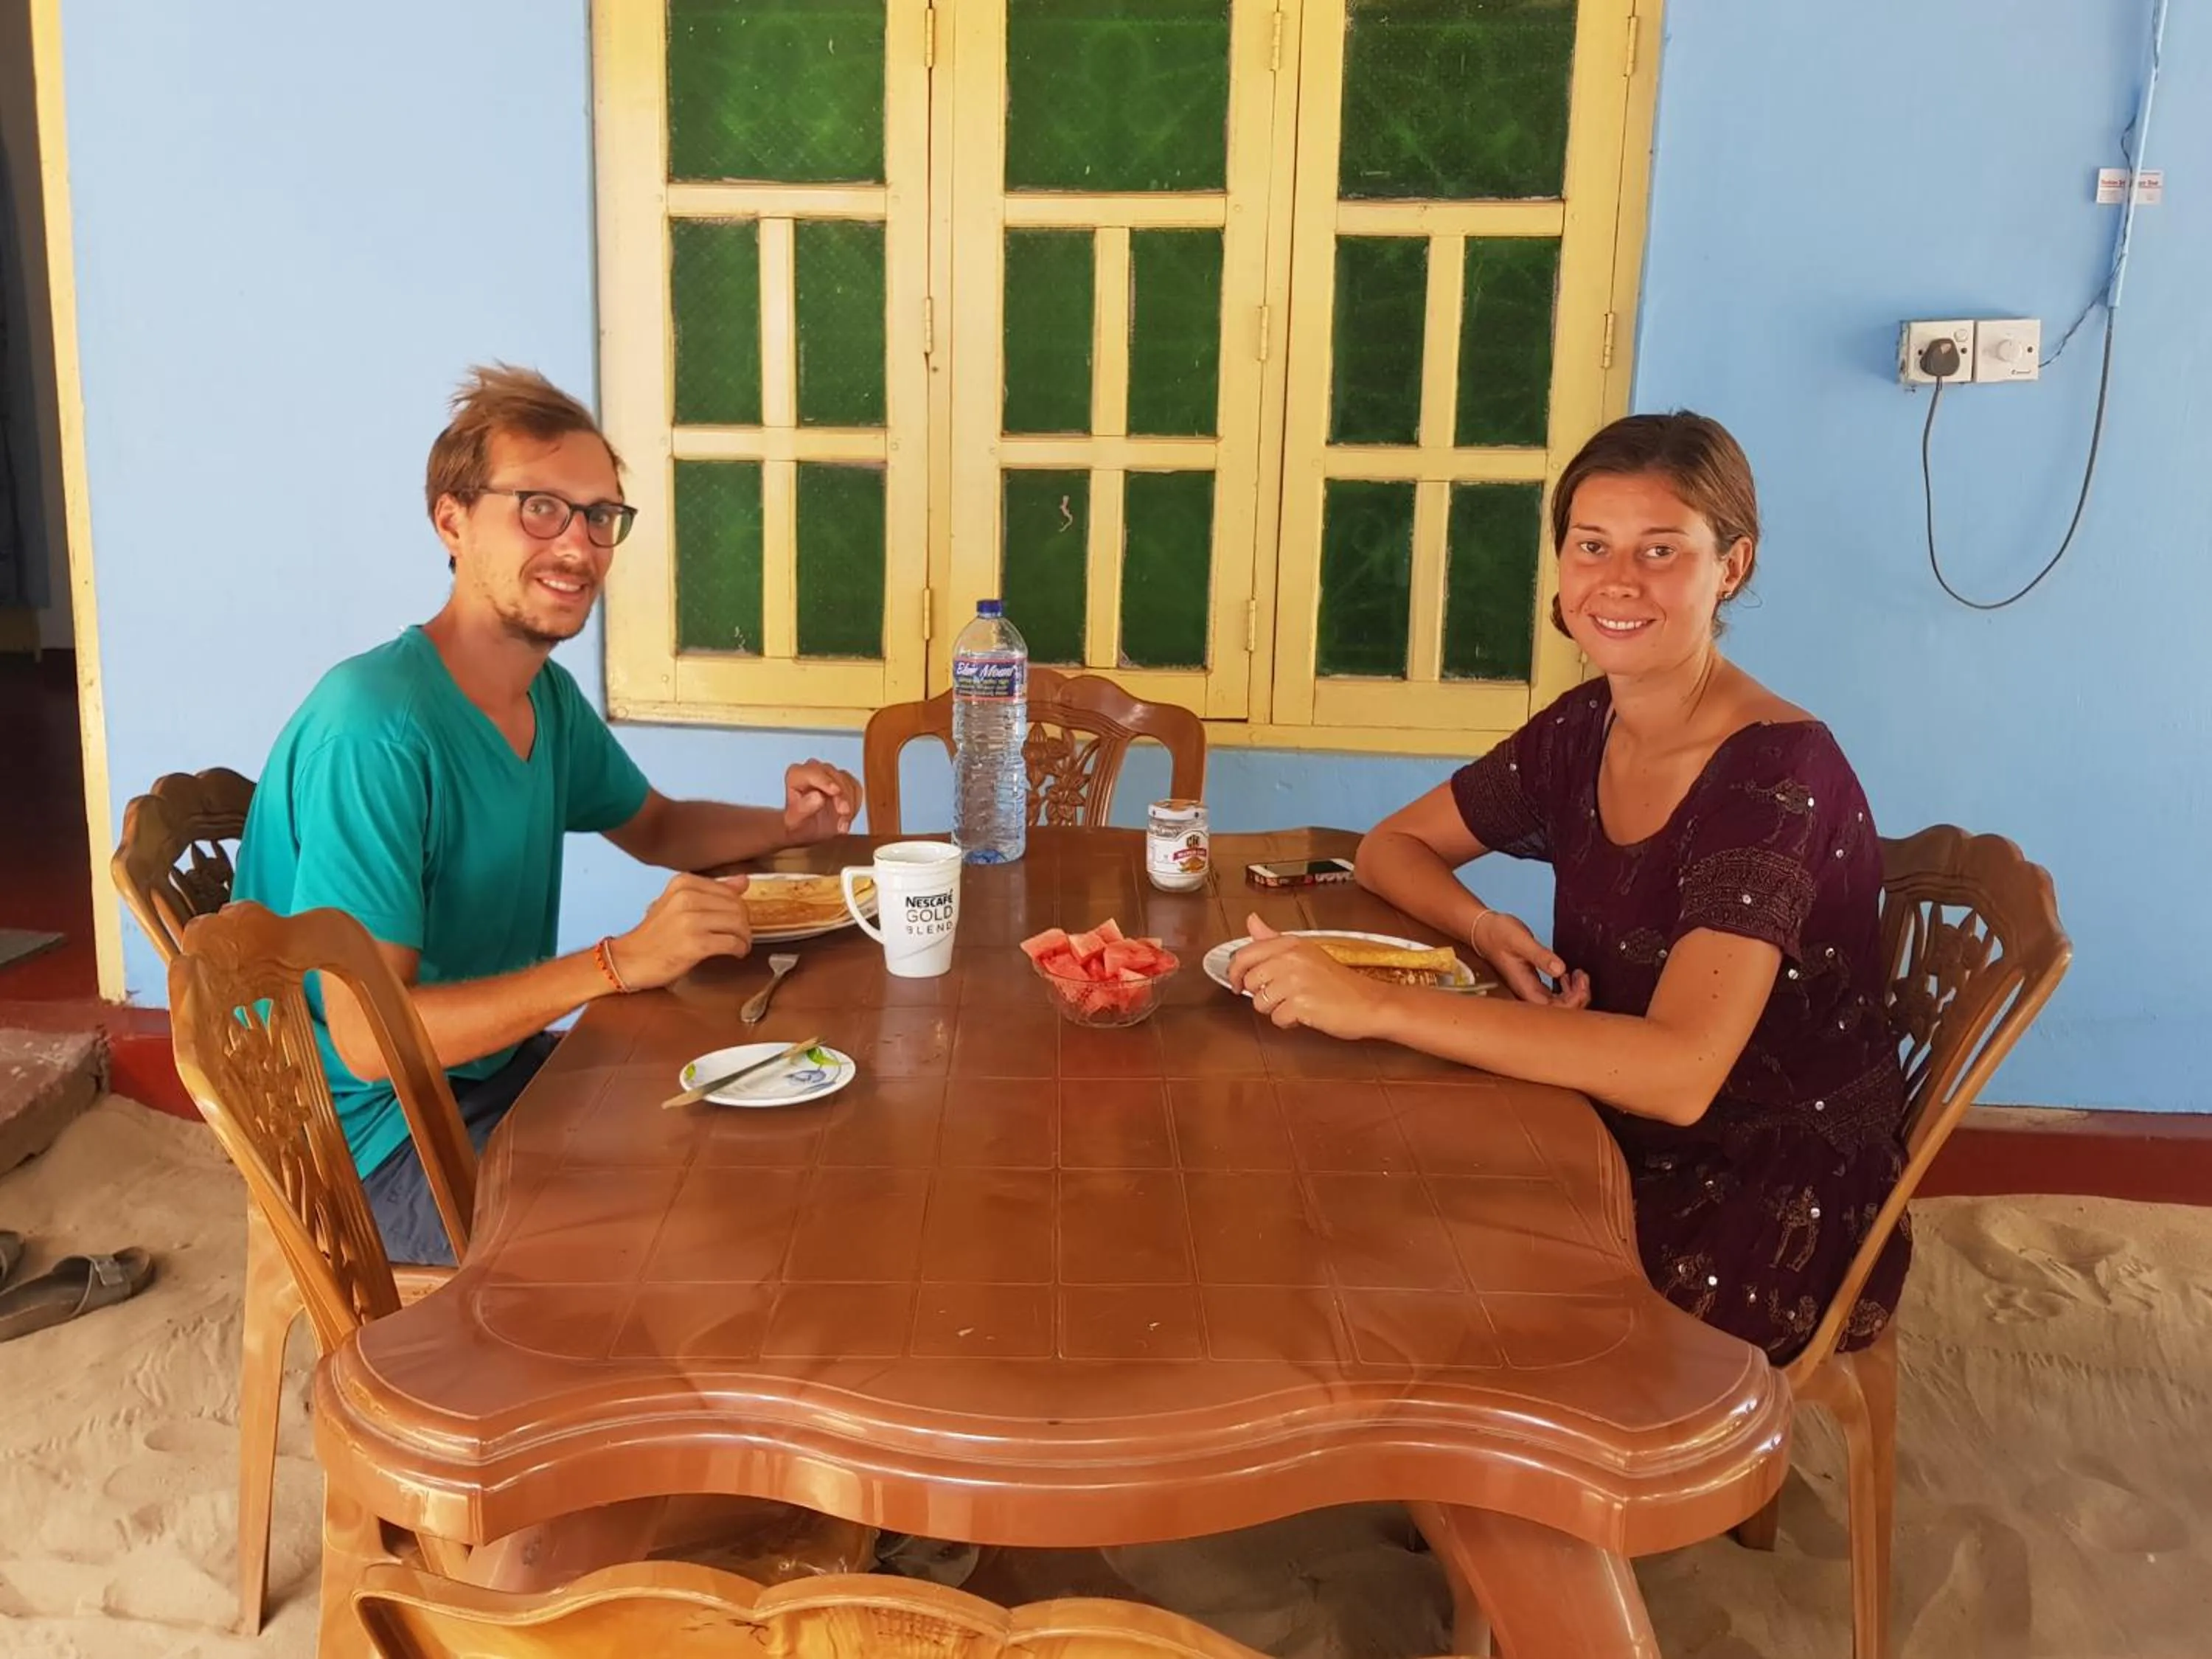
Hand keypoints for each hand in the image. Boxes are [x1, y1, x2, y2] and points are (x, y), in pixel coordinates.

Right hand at [610, 873, 753, 989]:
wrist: (629, 959)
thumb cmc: (655, 934)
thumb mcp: (679, 903)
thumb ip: (712, 891)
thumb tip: (744, 881)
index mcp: (683, 883)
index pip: (729, 891)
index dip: (739, 907)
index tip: (736, 920)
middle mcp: (686, 897)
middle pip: (736, 907)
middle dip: (744, 923)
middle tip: (740, 935)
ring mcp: (690, 921)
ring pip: (737, 923)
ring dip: (744, 937)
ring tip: (740, 945)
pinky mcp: (695, 944)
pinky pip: (732, 943)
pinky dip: (739, 949)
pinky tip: (736, 953)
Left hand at [782, 759, 861, 843]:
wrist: (807, 832)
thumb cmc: (798, 825)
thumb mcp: (795, 822)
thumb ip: (803, 809)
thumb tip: (818, 796)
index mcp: (796, 775)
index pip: (812, 772)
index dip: (825, 781)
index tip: (836, 792)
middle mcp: (813, 770)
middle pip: (833, 776)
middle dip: (842, 795)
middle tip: (844, 813)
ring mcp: (830, 775)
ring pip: (847, 782)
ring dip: (849, 804)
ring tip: (842, 825)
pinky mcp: (845, 782)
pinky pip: (855, 788)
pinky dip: (854, 805)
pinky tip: (846, 820)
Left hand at [1226, 914, 1393, 1039]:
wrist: (1370, 1003)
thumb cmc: (1339, 982)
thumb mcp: (1306, 953)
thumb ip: (1273, 939)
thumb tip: (1251, 920)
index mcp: (1291, 944)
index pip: (1245, 954)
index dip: (1235, 972)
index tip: (1237, 984)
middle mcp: (1291, 959)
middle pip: (1249, 981)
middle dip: (1261, 994)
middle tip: (1283, 996)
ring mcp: (1295, 981)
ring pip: (1259, 1002)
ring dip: (1275, 1009)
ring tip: (1297, 1004)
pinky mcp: (1301, 1004)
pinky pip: (1276, 1019)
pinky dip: (1288, 1022)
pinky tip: (1305, 1015)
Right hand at [1471, 909, 1590, 1007]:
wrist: (1484, 930)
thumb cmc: (1499, 935)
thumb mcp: (1521, 941)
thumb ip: (1540, 956)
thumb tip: (1560, 970)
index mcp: (1525, 988)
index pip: (1555, 1009)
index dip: (1573, 1000)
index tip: (1581, 980)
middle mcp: (1528, 993)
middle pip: (1559, 1011)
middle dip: (1578, 997)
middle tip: (1583, 977)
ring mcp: (1531, 989)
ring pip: (1558, 1004)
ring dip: (1574, 993)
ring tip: (1580, 975)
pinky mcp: (1533, 983)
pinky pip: (1554, 995)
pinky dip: (1567, 989)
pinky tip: (1568, 976)